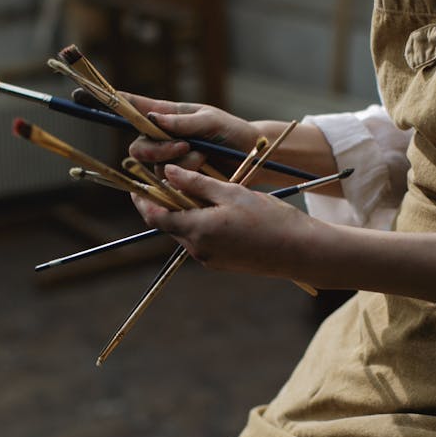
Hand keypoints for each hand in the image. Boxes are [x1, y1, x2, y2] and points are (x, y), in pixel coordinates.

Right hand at [123, 94, 257, 170]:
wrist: (249, 158)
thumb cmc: (230, 132)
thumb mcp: (210, 120)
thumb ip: (183, 121)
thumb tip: (154, 119)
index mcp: (167, 116)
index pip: (136, 108)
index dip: (118, 103)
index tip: (94, 95)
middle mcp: (162, 139)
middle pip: (138, 147)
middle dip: (156, 149)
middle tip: (183, 146)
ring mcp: (169, 161)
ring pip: (154, 167)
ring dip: (179, 162)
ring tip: (203, 156)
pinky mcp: (177, 180)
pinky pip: (169, 182)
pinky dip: (185, 175)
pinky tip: (202, 168)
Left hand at [131, 163, 318, 277]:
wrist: (299, 250)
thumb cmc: (269, 218)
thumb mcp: (231, 192)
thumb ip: (196, 182)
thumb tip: (168, 173)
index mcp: (197, 230)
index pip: (155, 215)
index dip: (142, 198)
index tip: (136, 183)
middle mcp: (198, 249)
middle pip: (168, 223)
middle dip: (165, 202)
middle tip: (170, 179)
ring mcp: (209, 259)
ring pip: (186, 231)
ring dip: (185, 213)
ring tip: (199, 191)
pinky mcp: (221, 263)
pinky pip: (201, 240)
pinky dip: (200, 224)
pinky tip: (218, 210)